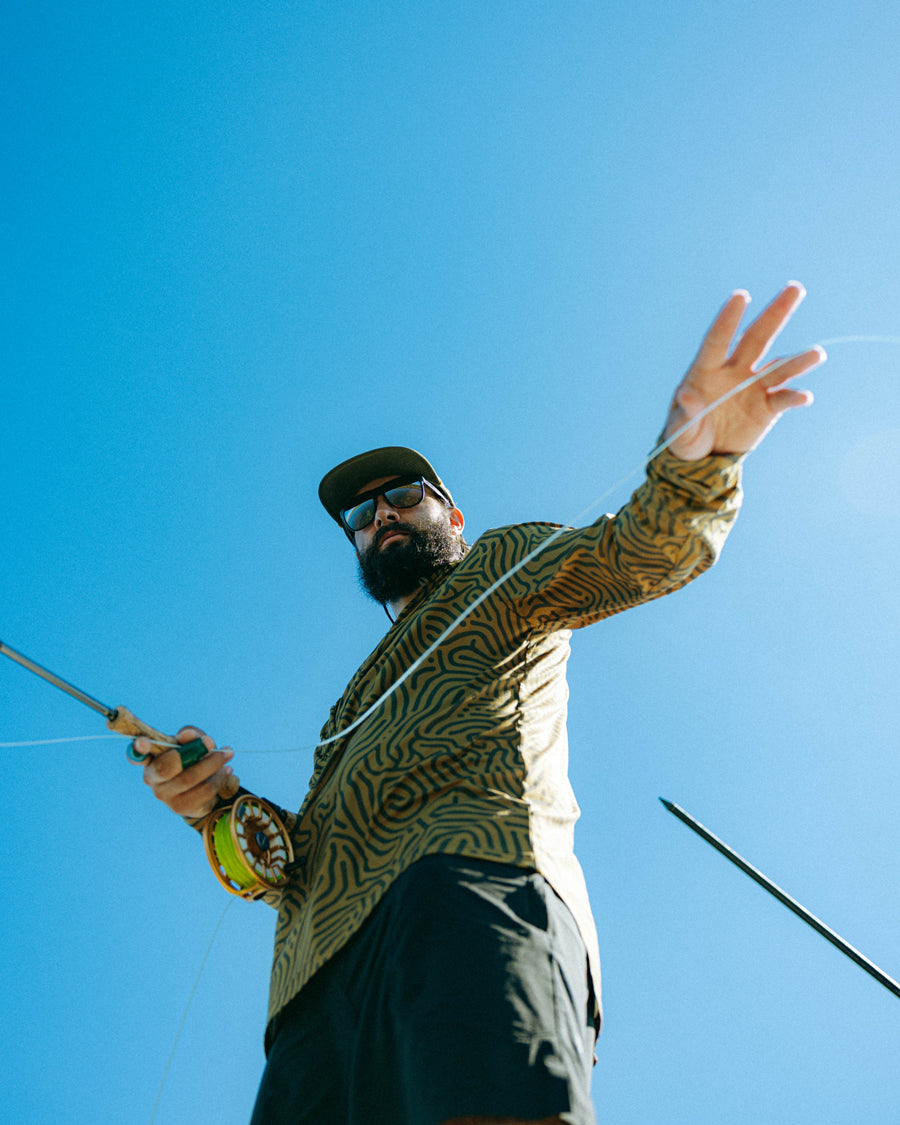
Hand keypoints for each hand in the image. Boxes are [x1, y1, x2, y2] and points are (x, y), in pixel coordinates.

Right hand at [139, 726, 235, 819]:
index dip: (138, 749)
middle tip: (211, 742)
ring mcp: (165, 796)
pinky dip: (219, 777)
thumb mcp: (192, 743)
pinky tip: (226, 770)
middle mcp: (152, 779)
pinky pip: (204, 791)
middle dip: (193, 752)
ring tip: (227, 754)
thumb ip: (190, 735)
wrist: (201, 790)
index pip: (136, 755)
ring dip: (213, 763)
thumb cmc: (192, 759)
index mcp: (150, 759)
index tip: (142, 741)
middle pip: (166, 767)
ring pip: (189, 778)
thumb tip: (188, 735)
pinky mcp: (181, 808)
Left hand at [664, 283, 825, 459]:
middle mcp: (733, 371)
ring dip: (797, 361)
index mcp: (706, 370)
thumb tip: (686, 394)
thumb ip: (685, 412)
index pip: (718, 339)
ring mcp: (753, 387)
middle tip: (795, 288)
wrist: (703, 457)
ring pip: (778, 367)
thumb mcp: (679, 429)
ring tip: (817, 354)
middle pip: (757, 338)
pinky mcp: (767, 407)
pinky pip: (784, 398)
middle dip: (775, 314)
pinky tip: (803, 397)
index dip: (728, 319)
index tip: (740, 296)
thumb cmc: (684, 437)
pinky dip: (794, 397)